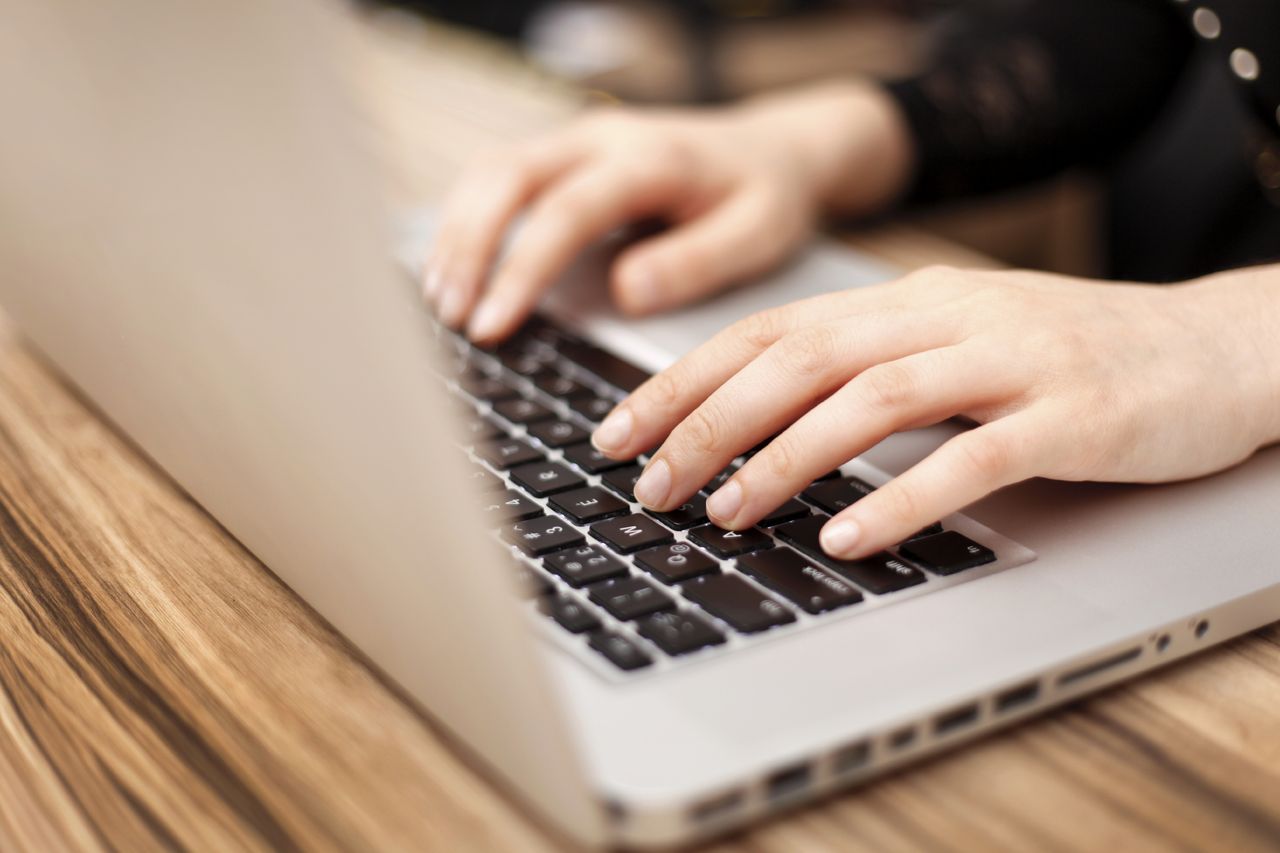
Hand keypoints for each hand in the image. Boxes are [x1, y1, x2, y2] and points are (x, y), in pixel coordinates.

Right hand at [423, 82, 911, 344]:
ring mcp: (580, 140)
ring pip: (493, 169)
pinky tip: (455, 265)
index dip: (520, 269)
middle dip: (469, 247)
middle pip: (509, 176)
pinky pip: (500, 174)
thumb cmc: (767, 197)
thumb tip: (626, 292)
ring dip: (458, 232)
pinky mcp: (567, 154)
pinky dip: (468, 217)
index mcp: (650, 159)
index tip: (490, 325)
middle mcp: (604, 138)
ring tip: (441, 299)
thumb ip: (696, 262)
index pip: (565, 211)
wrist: (776, 150)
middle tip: (450, 316)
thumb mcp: (758, 235)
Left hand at [590, 265, 1279, 558]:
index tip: (620, 431)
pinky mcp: (1070, 415)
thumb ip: (870, 369)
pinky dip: (898, 498)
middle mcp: (949, 317)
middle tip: (648, 484)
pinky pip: (969, 457)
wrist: (1215, 346)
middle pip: (801, 359)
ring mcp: (1012, 360)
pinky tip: (845, 538)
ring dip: (784, 460)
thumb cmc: (1071, 357)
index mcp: (910, 300)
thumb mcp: (956, 343)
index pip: (770, 330)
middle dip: (708, 422)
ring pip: (872, 400)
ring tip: (726, 513)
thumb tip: (758, 422)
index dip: (684, 379)